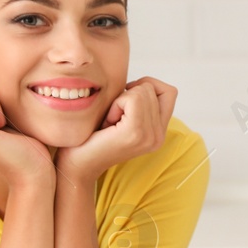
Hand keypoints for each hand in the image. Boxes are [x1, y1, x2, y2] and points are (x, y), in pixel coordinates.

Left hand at [59, 76, 175, 182]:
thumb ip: (140, 102)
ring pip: (143, 91)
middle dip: (128, 95)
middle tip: (114, 118)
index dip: (147, 86)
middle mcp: (159, 136)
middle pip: (153, 88)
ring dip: (121, 100)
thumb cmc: (92, 137)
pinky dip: (117, 104)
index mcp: (159, 132)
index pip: (170, 92)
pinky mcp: (136, 133)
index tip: (127, 100)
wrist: (77, 164)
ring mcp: (150, 136)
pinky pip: (132, 98)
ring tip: (110, 121)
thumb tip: (143, 82)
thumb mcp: (123, 116)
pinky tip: (108, 122)